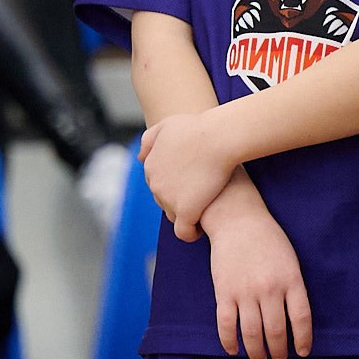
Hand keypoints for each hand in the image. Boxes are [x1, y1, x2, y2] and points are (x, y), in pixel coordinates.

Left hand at [139, 110, 242, 239]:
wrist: (218, 137)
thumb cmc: (199, 127)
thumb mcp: (168, 125)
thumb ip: (150, 139)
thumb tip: (140, 158)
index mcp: (150, 166)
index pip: (158, 182)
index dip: (175, 183)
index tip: (192, 181)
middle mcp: (155, 184)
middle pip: (164, 200)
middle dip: (180, 200)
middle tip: (201, 194)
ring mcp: (169, 199)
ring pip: (174, 215)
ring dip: (186, 215)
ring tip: (204, 211)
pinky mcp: (186, 211)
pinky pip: (184, 231)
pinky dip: (191, 233)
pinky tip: (201, 229)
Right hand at [205, 194, 312, 358]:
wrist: (238, 221)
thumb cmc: (270, 241)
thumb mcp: (291, 261)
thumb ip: (293, 288)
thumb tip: (293, 320)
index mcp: (291, 280)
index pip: (301, 318)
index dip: (303, 339)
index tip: (302, 353)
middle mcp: (269, 289)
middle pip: (275, 331)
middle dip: (279, 350)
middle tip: (280, 358)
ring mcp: (245, 292)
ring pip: (251, 333)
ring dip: (257, 352)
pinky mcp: (224, 293)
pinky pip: (226, 325)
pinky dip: (230, 342)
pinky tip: (234, 350)